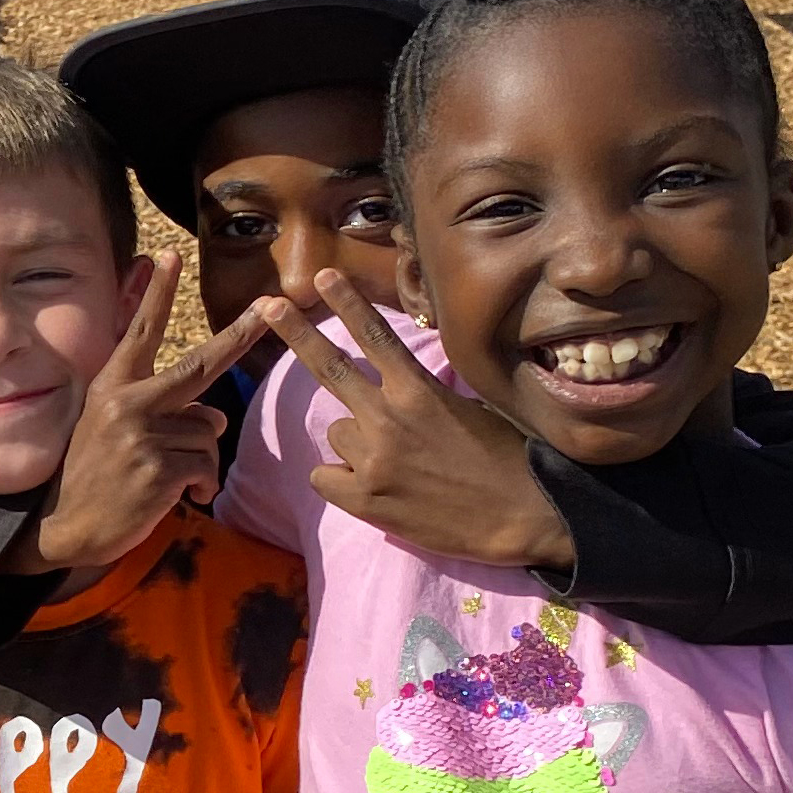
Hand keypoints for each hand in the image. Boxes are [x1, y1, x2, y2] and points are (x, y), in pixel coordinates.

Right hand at [33, 254, 275, 570]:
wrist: (64, 528)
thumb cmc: (94, 478)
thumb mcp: (112, 430)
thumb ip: (160, 411)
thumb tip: (216, 417)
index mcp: (112, 388)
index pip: (140, 333)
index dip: (157, 293)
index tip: (170, 254)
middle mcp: (127, 404)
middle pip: (200, 364)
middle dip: (241, 335)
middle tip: (273, 305)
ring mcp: (141, 436)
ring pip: (210, 431)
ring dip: (202, 459)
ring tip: (171, 479)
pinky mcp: (157, 470)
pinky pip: (206, 466)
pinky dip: (202, 486)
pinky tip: (178, 498)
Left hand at [257, 269, 574, 570]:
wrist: (523, 516)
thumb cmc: (505, 458)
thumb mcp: (468, 409)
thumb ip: (418, 398)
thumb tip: (383, 399)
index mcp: (418, 391)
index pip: (375, 337)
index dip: (347, 303)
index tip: (323, 276)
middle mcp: (388, 419)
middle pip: (329, 368)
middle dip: (295, 332)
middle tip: (268, 306)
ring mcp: (371, 460)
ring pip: (336, 434)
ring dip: (355, 443)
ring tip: (398, 463)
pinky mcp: (362, 499)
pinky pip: (324, 476)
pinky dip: (342, 481)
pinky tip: (377, 490)